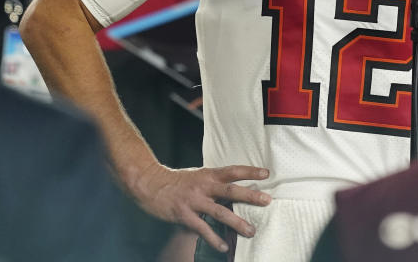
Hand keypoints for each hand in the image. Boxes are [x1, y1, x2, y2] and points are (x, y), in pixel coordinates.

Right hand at [132, 163, 271, 253]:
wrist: (150, 184)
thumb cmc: (176, 181)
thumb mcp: (197, 176)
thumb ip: (214, 182)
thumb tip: (233, 189)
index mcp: (208, 174)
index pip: (233, 171)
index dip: (250, 171)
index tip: (266, 173)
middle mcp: (203, 186)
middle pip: (231, 190)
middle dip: (250, 195)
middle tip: (267, 200)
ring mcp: (194, 201)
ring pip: (220, 212)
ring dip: (237, 222)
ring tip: (251, 231)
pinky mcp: (184, 215)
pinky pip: (202, 229)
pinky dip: (214, 239)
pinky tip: (224, 247)